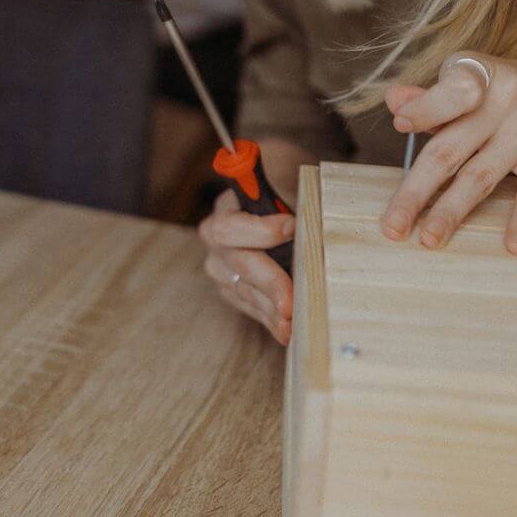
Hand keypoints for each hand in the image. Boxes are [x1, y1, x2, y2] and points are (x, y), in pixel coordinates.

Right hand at [198, 187, 294, 344]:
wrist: (279, 211)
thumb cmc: (286, 195)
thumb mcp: (286, 185)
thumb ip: (287, 194)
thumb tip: (300, 220)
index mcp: (225, 211)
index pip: (231, 227)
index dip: (261, 231)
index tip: (292, 228)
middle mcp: (216, 242)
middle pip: (240, 265)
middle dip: (269, 284)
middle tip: (289, 304)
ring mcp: (221, 269)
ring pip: (245, 291)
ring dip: (271, 310)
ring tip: (291, 325)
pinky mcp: (231, 290)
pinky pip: (251, 306)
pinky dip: (270, 318)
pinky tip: (286, 331)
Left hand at [382, 53, 516, 254]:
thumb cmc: (504, 96)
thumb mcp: (471, 85)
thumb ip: (431, 99)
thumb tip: (394, 100)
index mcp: (480, 72)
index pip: (452, 91)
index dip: (425, 108)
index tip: (401, 125)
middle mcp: (510, 94)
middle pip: (452, 148)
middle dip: (418, 190)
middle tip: (393, 225)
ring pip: (482, 176)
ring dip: (452, 212)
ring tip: (429, 239)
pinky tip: (513, 245)